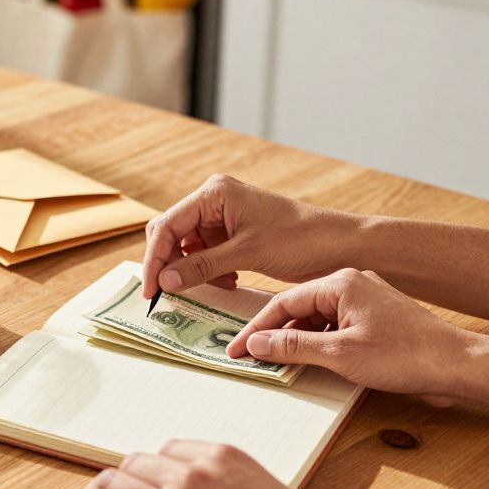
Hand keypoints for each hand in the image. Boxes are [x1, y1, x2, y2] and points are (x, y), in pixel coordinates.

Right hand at [143, 175, 359, 297]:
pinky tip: (228, 281)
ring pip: (187, 246)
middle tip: (170, 294)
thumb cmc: (299, 239)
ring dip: (193, 270)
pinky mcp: (233, 231)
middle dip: (170, 264)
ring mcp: (223, 215)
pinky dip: (209, 270)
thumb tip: (165, 280)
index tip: (151, 290)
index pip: (167, 226)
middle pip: (172, 234)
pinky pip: (206, 252)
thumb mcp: (245, 254)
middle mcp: (214, 199)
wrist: (337, 245)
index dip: (154, 259)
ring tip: (218, 285)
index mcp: (214, 194)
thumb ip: (201, 266)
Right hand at [228, 268, 469, 398]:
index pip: (283, 302)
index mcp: (340, 282)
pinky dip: (319, 343)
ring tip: (279, 364)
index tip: (237, 349)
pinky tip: (312, 362)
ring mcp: (366, 299)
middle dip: (275, 334)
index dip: (256, 328)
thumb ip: (294, 346)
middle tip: (252, 358)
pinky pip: (335, 326)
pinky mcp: (376, 317)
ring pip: (317, 318)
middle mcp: (352, 283)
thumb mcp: (340, 355)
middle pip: (298, 308)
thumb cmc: (404, 355)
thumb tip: (258, 343)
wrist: (456, 364)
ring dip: (298, 341)